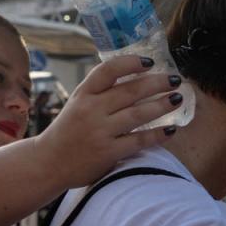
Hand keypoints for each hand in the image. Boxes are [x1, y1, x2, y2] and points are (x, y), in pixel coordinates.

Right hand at [37, 55, 181, 187]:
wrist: (48, 163)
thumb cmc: (68, 131)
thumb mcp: (77, 103)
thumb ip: (100, 91)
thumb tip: (134, 74)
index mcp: (83, 94)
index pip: (108, 70)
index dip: (131, 63)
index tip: (149, 62)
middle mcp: (91, 110)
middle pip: (130, 91)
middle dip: (157, 83)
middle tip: (175, 79)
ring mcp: (100, 132)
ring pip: (138, 114)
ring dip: (162, 105)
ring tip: (177, 99)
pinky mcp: (108, 153)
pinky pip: (139, 141)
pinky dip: (157, 134)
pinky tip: (171, 129)